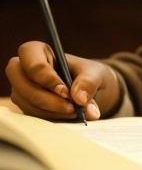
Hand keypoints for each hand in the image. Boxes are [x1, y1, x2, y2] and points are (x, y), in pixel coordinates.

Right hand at [5, 41, 121, 120]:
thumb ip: (89, 82)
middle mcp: (26, 69)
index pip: (28, 53)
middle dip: (43, 97)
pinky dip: (50, 118)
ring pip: (25, 101)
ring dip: (50, 111)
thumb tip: (79, 99)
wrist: (93, 92)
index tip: (64, 91)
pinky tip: (68, 116)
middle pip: (19, 80)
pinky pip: (31, 114)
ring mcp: (23, 89)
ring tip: (75, 112)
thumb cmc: (90, 76)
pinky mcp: (27, 106)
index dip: (42, 73)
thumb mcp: (95, 74)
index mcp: (41, 52)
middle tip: (69, 107)